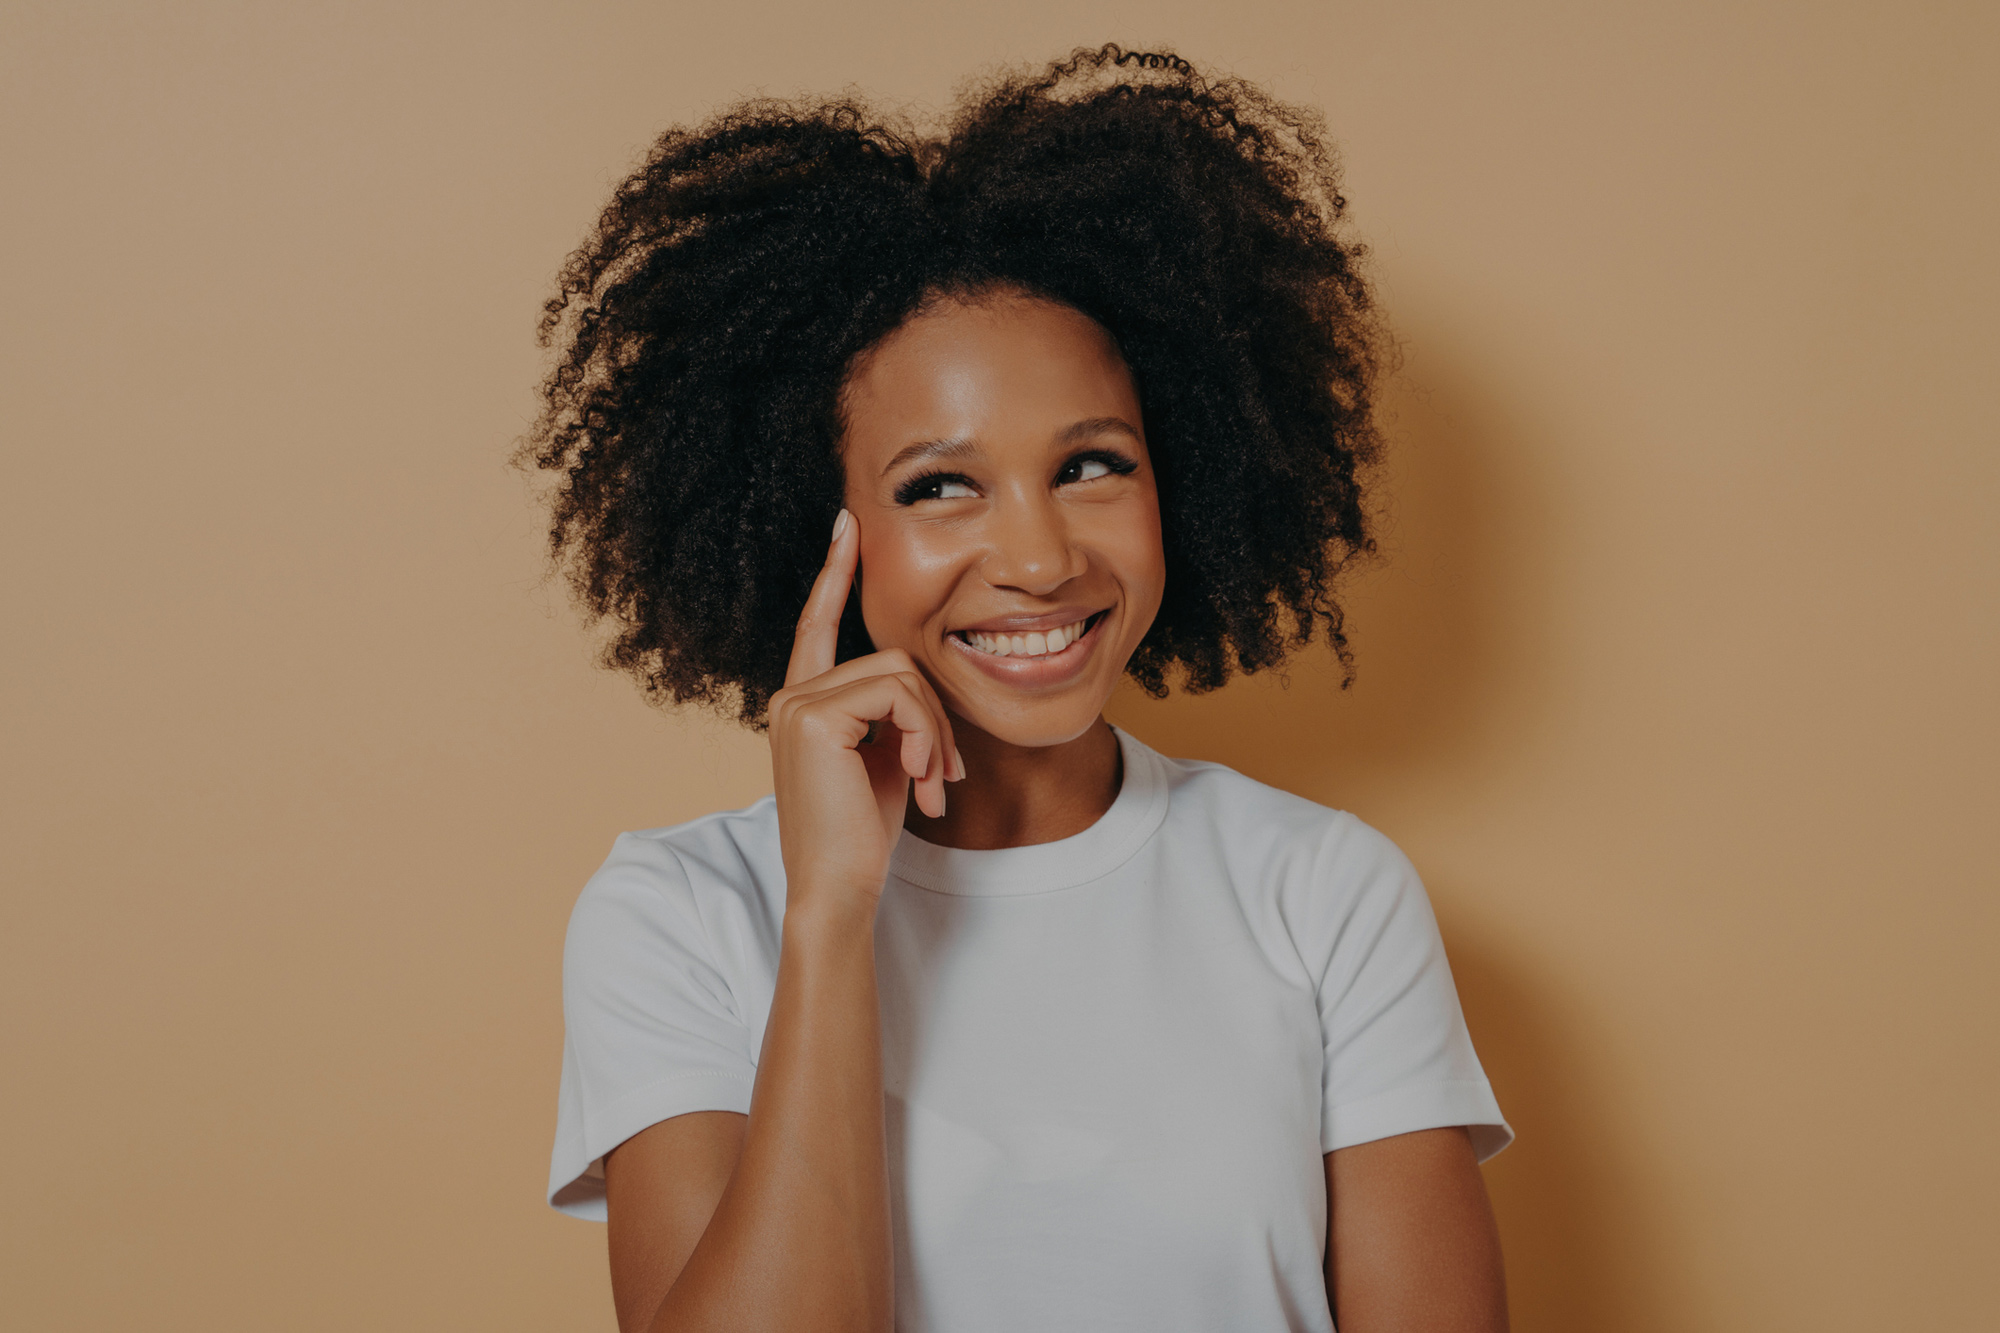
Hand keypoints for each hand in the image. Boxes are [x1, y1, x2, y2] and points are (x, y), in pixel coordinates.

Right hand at [768, 509, 963, 915]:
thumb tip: (923, 686)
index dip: (834, 574)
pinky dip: (924, 736)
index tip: (849, 526)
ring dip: (935, 732)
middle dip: (934, 716)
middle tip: (945, 776)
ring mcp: (796, 702)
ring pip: (901, 675)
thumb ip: (893, 714)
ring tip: (932, 784)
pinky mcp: (813, 716)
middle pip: (892, 658)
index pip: (818, 624)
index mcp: (803, 701)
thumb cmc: (863, 836)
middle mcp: (790, 695)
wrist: (839, 887)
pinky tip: (917, 781)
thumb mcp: (884, 760)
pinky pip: (898, 695)